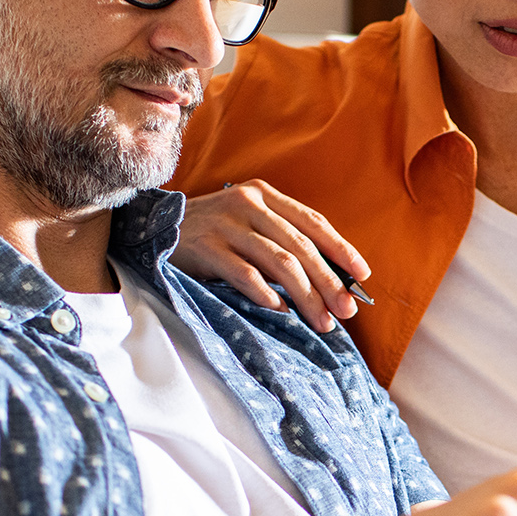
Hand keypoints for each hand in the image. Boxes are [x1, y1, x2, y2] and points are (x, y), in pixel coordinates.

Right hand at [172, 179, 368, 332]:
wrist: (154, 228)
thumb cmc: (212, 233)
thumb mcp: (248, 224)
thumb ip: (281, 240)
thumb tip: (329, 279)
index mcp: (265, 195)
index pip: (313, 221)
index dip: (340, 248)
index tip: (362, 274)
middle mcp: (248, 204)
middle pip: (300, 247)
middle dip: (329, 282)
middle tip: (345, 311)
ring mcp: (226, 225)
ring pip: (279, 263)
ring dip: (306, 296)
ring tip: (321, 321)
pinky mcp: (206, 248)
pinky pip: (245, 274)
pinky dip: (267, 295)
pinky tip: (282, 312)